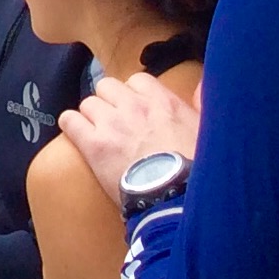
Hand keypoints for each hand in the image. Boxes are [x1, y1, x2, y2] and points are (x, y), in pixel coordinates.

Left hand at [59, 72, 201, 206]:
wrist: (177, 198)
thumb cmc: (197, 170)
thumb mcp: (209, 132)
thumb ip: (203, 104)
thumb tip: (202, 86)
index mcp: (163, 102)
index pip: (138, 80)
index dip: (133, 94)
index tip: (136, 108)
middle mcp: (135, 106)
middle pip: (108, 87)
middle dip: (109, 102)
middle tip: (115, 121)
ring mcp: (112, 123)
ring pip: (88, 103)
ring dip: (91, 116)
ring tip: (98, 133)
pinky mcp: (94, 144)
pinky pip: (69, 120)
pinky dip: (71, 125)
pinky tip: (77, 134)